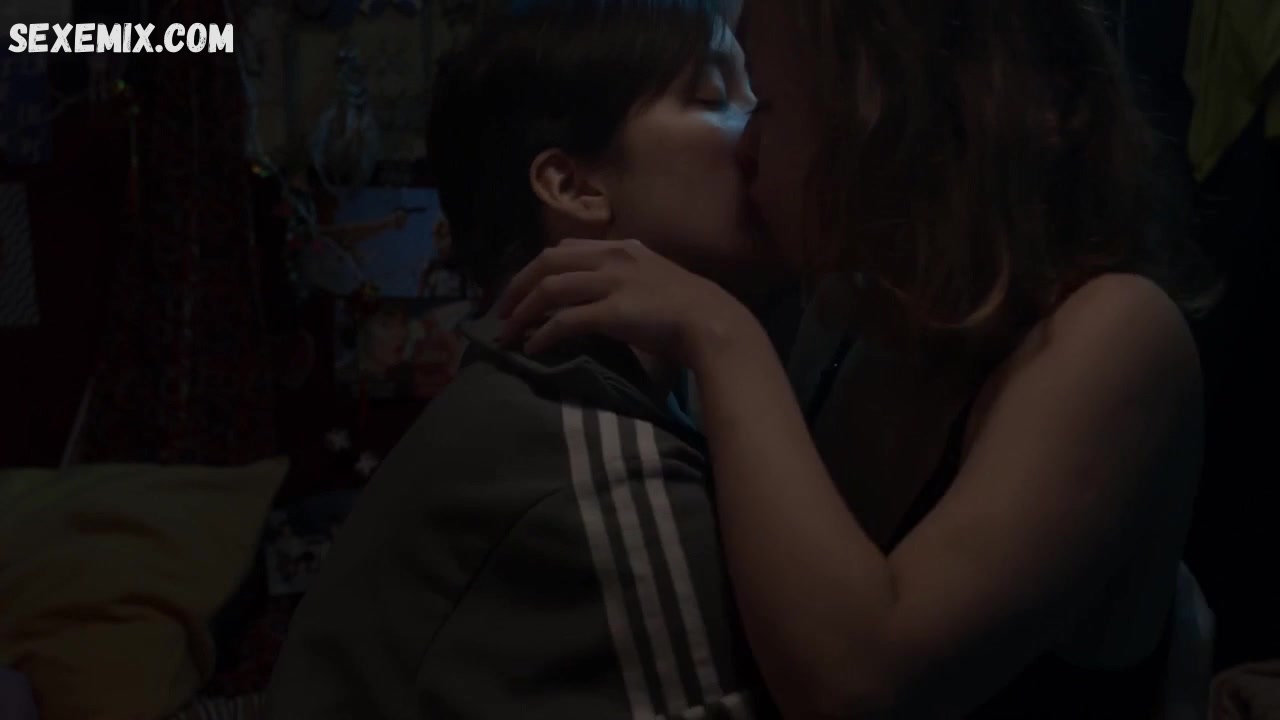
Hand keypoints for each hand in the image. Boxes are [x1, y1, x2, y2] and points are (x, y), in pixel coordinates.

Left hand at [494, 239, 758, 368]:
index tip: (521, 290)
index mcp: (622, 247)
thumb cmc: (689, 308)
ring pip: (549, 289)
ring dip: (522, 313)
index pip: (564, 249)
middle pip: (546, 263)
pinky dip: (543, 334)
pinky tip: (533, 349)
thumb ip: (625, 279)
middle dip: (516, 287)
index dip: (535, 268)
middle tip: (501, 312)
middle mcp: (612, 257)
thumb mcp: (654, 279)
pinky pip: (565, 320)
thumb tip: (597, 300)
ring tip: (508, 334)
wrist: (713, 322)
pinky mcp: (612, 311)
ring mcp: (611, 282)